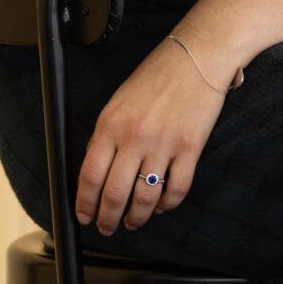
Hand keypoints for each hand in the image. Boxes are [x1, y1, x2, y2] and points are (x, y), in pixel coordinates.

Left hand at [75, 36, 228, 235]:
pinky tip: (161, 206)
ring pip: (145, 199)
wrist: (197, 56)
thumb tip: (97, 168)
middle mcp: (135, 137)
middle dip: (108, 219)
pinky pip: (176, 190)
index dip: (85, 204)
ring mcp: (164, 145)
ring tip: (133, 222)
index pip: (90, 176)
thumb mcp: (120, 100)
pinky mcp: (190, 149)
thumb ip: (107, 134)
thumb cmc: (158, 74)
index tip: (85, 216)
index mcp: (111, 124)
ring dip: (137, 218)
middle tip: (107, 227)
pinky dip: (167, 205)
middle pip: (115, 195)